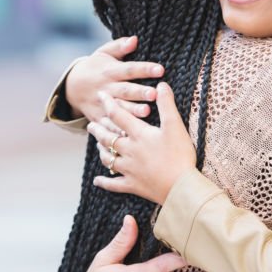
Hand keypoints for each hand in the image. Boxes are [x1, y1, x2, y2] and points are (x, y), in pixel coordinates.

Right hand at [63, 36, 164, 121]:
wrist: (71, 87)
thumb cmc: (95, 67)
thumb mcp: (103, 53)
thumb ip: (119, 46)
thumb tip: (135, 39)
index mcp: (110, 71)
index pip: (130, 69)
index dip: (145, 69)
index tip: (161, 70)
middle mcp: (107, 87)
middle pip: (125, 90)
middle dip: (139, 92)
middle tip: (154, 93)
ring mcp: (102, 103)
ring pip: (119, 108)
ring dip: (132, 111)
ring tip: (147, 112)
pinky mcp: (98, 117)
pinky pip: (108, 124)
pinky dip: (118, 129)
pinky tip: (131, 132)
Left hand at [88, 83, 197, 204]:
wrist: (181, 186)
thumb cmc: (179, 155)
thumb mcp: (175, 126)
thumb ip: (167, 104)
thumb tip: (161, 85)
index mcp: (139, 135)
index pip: (118, 115)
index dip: (108, 104)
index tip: (100, 95)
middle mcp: (129, 151)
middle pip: (108, 138)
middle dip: (98, 129)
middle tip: (90, 125)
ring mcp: (129, 169)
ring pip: (108, 158)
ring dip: (101, 151)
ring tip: (97, 145)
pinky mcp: (133, 185)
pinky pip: (114, 184)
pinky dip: (105, 182)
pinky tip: (97, 180)